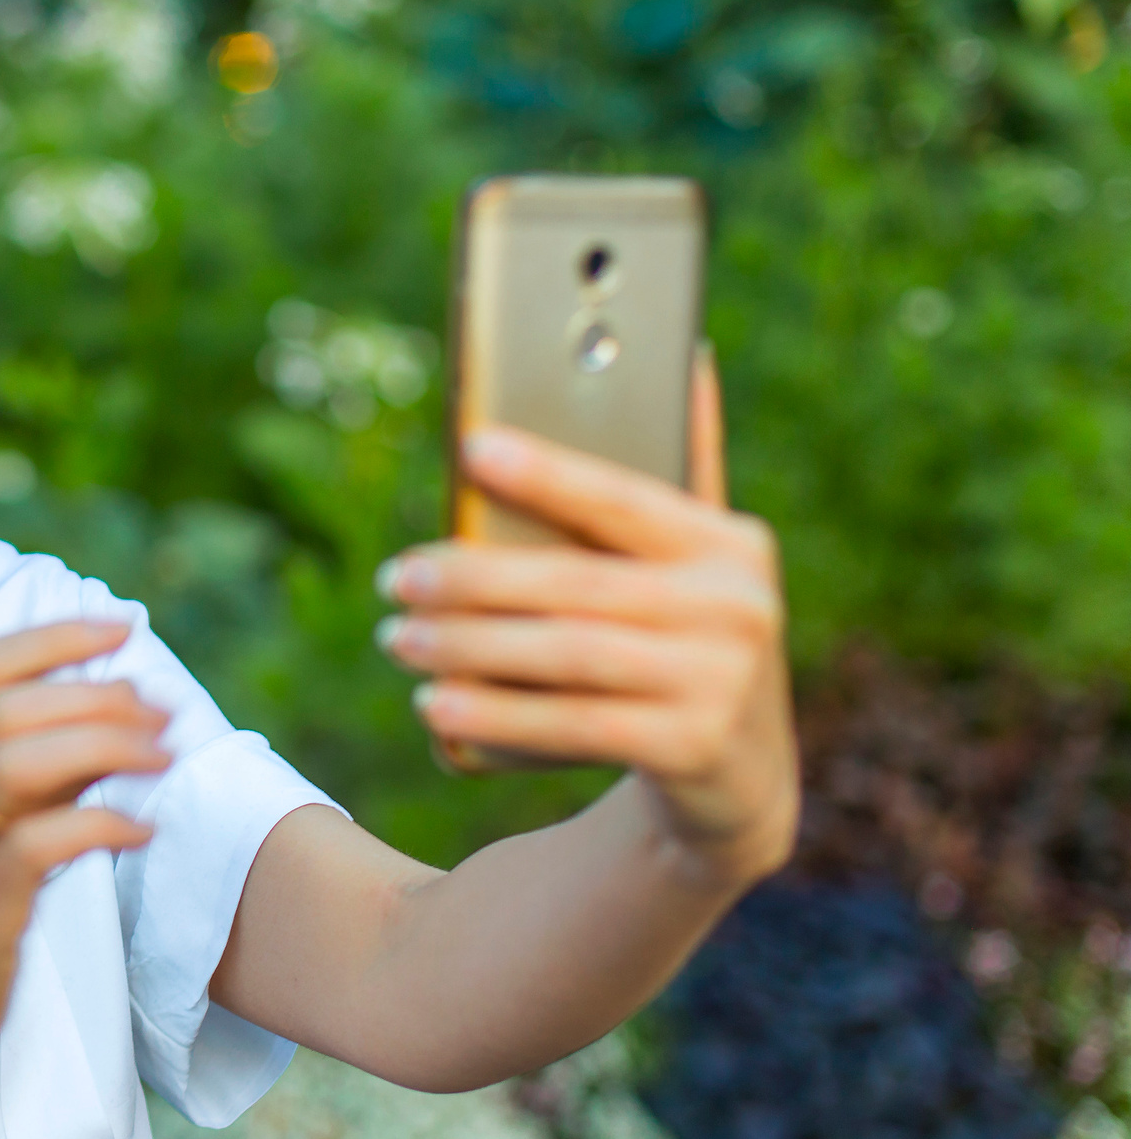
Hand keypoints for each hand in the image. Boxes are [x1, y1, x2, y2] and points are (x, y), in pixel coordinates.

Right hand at [0, 621, 168, 1106]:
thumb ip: (32, 778)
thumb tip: (108, 725)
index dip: (53, 637)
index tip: (123, 628)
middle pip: (5, 705)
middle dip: (96, 695)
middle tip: (163, 714)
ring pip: (14, 761)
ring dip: (103, 746)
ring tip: (163, 760)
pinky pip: (37, 846)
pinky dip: (99, 827)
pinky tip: (141, 834)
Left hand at [374, 350, 798, 884]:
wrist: (742, 780)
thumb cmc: (686, 648)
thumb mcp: (695, 571)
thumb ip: (675, 484)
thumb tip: (682, 357)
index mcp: (729, 544)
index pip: (623, 498)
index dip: (547, 472)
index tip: (471, 449)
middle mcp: (737, 607)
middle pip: (575, 583)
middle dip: (472, 579)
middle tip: (396, 577)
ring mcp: (721, 682)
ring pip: (566, 654)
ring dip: (468, 647)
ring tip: (398, 638)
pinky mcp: (693, 749)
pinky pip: (574, 726)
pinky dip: (497, 715)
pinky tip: (436, 707)